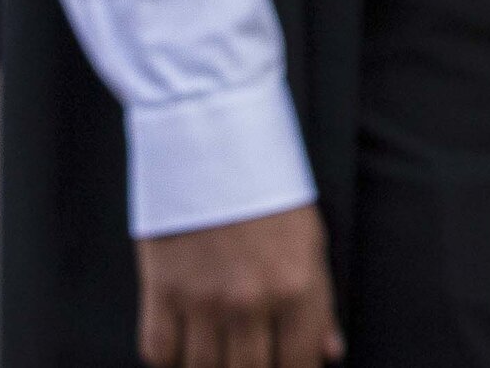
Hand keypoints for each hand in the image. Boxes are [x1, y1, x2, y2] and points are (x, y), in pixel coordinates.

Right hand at [136, 203, 339, 367]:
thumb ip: (320, 303)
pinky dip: (170, 358)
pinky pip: (159, 352)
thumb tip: (330, 352)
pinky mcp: (161, 290)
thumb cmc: (266, 190)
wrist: (212, 145)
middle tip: (251, 358)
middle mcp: (250, 299)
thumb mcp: (310, 240)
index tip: (288, 367)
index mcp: (296, 286)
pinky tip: (184, 345)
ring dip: (211, 367)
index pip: (298, 363)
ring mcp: (202, 298)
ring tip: (221, 353)